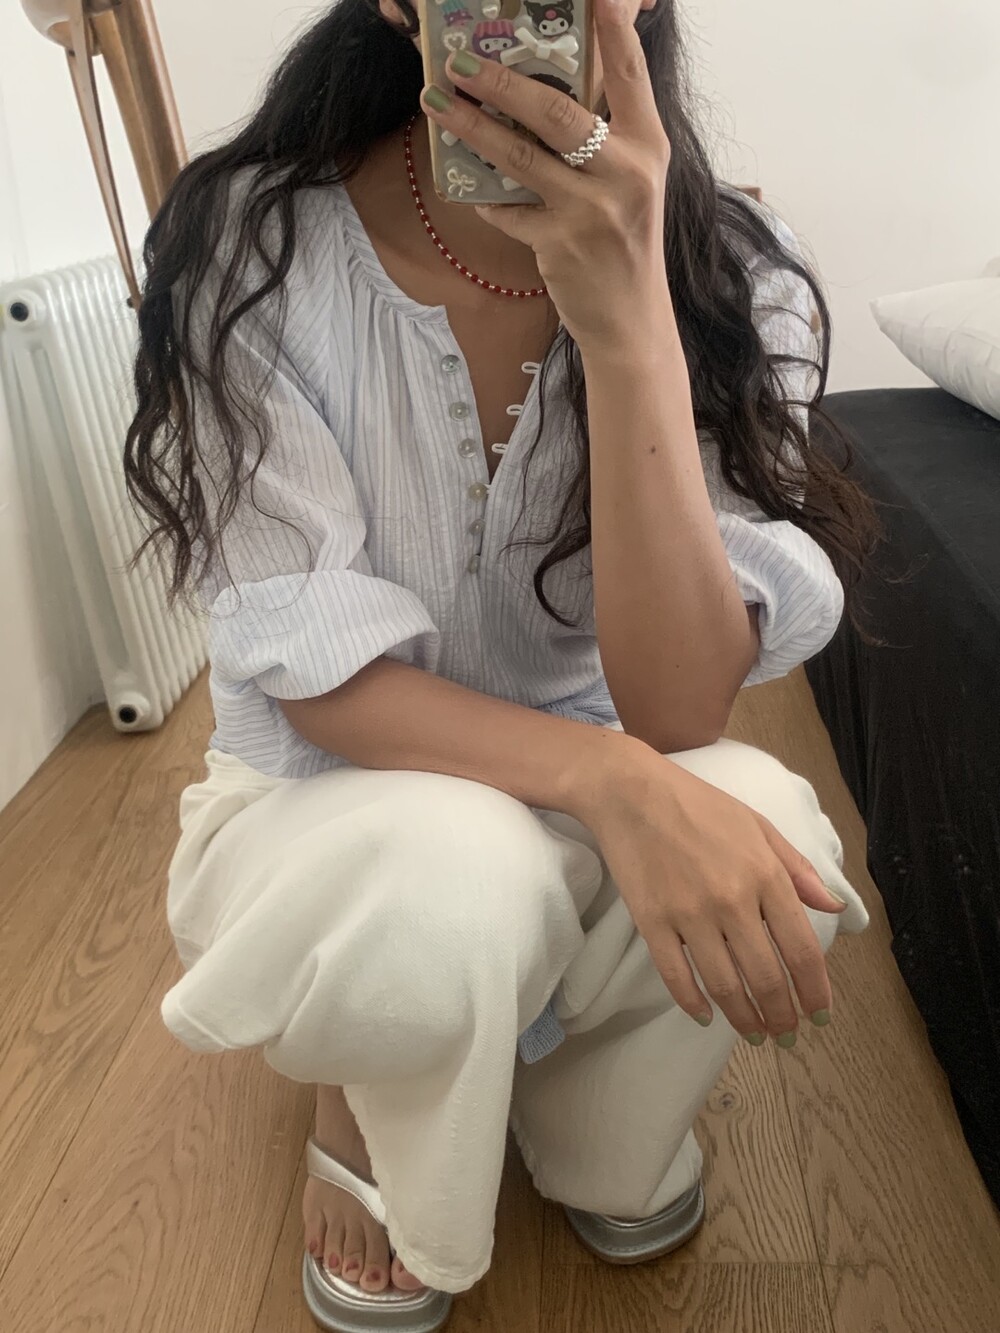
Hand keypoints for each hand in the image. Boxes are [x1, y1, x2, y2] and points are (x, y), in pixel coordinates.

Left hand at [420, 0, 670, 350]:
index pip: (631, 74)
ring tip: (436, 102)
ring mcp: (590, 210)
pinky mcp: (559, 244)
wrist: (630, 319)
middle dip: (501, 80)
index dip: (614, 30)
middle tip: (459, 60)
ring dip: (471, 126)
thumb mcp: (632, 182)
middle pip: (557, 111)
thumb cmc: (626, 242)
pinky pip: (507, 209)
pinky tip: (468, 187)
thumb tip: (549, 90)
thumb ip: (606, 136)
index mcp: (649, 147)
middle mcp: (625, 172)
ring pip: (519, 155)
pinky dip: (485, 197)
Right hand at [583, 742, 846, 1041]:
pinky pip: (676, 976)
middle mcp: (733, 901)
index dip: (815, 991)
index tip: (818, 1015)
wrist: (630, 791)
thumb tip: (833, 908)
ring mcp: (689, 914)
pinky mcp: (652, 921)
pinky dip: (693, 1004)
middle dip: (781, 1016)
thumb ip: (798, 869)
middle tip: (785, 1034)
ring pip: (724, 986)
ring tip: (755, 1034)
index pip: (802, 950)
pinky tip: (705, 1016)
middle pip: (766, 978)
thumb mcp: (759, 826)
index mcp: (765, 876)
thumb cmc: (699, 804)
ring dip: (744, 1019)